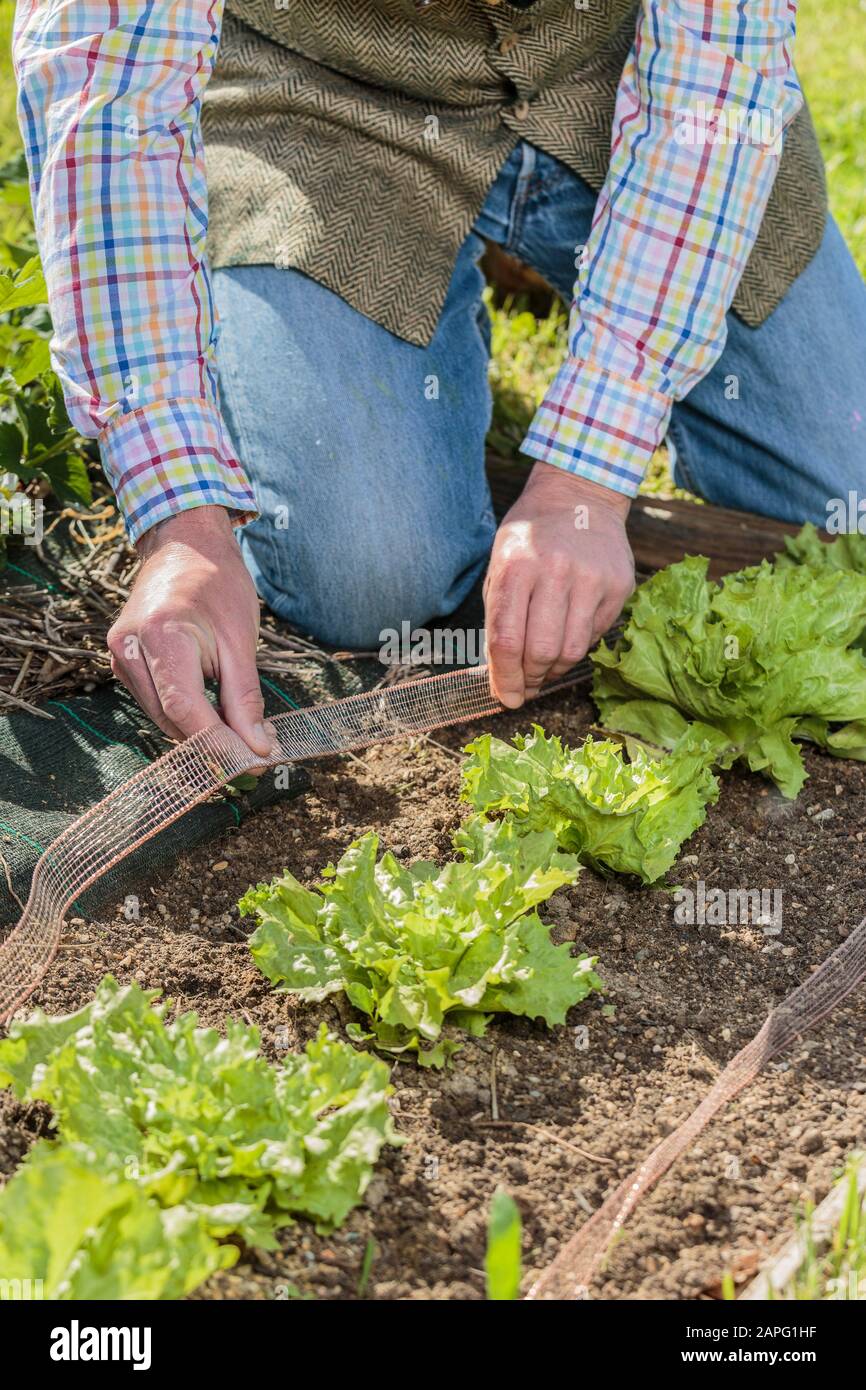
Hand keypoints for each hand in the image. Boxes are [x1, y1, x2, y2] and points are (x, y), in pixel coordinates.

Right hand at [107, 505, 272, 755]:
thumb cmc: (218, 583)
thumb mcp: (241, 640)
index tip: (254, 763)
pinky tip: (212, 715)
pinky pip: (154, 701)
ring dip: (198, 732)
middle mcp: (129, 647)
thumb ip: (245, 698)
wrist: (185, 544)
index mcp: (161, 634)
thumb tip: (257, 748)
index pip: (186, 709)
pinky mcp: (122, 659)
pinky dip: (184, 714)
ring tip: (240, 736)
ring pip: (161, 716)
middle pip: (170, 718)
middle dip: (212, 743)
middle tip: (255, 756)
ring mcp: (120, 654)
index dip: (218, 743)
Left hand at [484, 462, 634, 707]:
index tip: (504, 697)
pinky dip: (576, 646)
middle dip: (529, 678)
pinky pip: (594, 635)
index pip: (506, 640)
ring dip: (554, 670)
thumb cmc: (531, 536)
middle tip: (525, 684)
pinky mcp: (618, 586)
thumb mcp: (501, 564)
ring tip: (544, 666)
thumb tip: (499, 672)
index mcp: (517, 566)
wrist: (580, 496)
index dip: (503, 678)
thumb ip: (498, 616)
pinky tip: (566, 634)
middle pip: (541, 651)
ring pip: (571, 651)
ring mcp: (592, 578)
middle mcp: (556, 571)